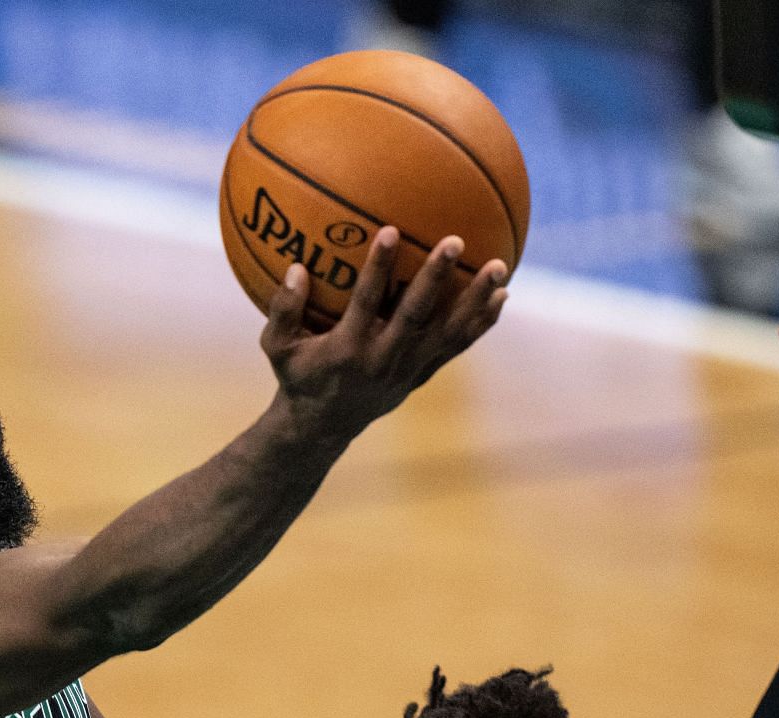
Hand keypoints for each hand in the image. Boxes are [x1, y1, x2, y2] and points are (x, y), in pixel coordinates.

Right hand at [261, 226, 507, 437]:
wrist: (323, 427)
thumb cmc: (298, 376)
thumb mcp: (277, 347)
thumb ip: (282, 309)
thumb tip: (295, 268)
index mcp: (348, 348)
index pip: (365, 303)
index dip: (378, 268)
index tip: (390, 230)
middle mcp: (384, 359)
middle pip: (417, 315)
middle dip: (436, 277)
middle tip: (456, 240)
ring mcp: (409, 369)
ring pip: (448, 332)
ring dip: (475, 300)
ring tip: (500, 268)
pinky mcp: (424, 374)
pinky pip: (457, 346)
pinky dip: (480, 323)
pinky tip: (501, 297)